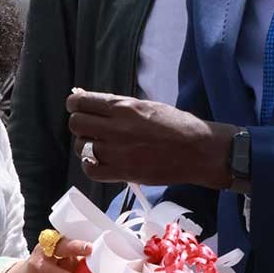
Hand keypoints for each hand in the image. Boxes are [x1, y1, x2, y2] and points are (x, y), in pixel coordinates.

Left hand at [66, 90, 236, 187]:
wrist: (198, 151)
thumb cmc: (177, 125)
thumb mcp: (146, 106)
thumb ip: (117, 105)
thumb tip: (87, 99)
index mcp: (123, 108)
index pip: (80, 103)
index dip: (75, 105)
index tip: (78, 107)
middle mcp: (116, 129)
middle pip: (76, 124)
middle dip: (81, 124)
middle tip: (92, 128)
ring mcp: (117, 152)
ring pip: (80, 147)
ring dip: (87, 145)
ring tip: (101, 146)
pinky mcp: (122, 173)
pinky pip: (90, 170)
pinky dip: (91, 165)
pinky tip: (101, 162)